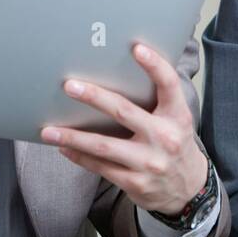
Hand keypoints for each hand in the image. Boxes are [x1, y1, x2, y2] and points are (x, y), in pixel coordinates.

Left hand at [40, 43, 207, 215]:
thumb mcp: (176, 120)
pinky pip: (100, 166)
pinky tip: (63, 147)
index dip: (155, 65)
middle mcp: (165, 137)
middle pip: (124, 111)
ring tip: (48, 130)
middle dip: (94, 97)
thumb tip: (120, 73)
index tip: (136, 48)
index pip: (168, 84)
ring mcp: (149, 162)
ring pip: (103, 145)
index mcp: (177, 115)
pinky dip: (79, 155)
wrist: (189, 188)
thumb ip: (157, 100)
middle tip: (69, 86)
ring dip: (73, 136)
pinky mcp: (135, 182)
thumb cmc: (175, 144)